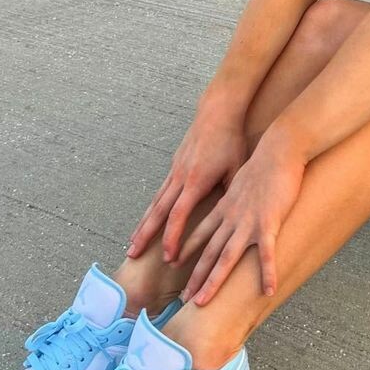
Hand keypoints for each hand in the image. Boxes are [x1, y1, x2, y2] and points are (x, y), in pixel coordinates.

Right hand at [127, 106, 248, 260]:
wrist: (217, 112)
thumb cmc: (231, 140)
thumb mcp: (237, 168)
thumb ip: (232, 193)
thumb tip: (233, 218)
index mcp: (196, 181)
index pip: (178, 215)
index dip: (172, 238)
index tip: (168, 257)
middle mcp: (180, 178)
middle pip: (158, 212)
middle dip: (145, 236)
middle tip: (132, 256)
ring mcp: (175, 171)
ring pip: (155, 203)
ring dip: (143, 224)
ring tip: (133, 243)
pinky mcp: (174, 166)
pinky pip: (159, 192)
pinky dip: (151, 209)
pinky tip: (147, 219)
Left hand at [176, 137, 306, 306]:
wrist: (278, 150)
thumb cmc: (264, 164)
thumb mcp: (241, 180)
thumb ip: (234, 196)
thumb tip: (231, 203)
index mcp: (224, 208)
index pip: (200, 233)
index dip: (186, 250)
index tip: (173, 264)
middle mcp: (230, 218)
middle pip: (208, 252)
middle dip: (195, 276)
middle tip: (183, 297)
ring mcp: (247, 222)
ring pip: (226, 258)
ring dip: (213, 282)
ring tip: (201, 302)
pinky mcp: (268, 222)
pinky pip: (267, 254)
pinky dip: (267, 273)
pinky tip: (268, 291)